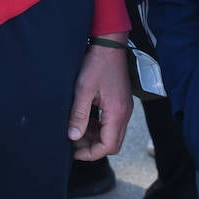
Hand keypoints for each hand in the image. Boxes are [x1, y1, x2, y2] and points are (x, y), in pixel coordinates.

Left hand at [67, 35, 130, 160]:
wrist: (110, 45)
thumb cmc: (97, 64)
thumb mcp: (83, 90)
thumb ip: (79, 115)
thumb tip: (73, 137)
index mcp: (117, 112)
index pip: (108, 146)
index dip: (91, 153)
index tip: (74, 151)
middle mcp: (125, 113)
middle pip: (113, 144)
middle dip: (93, 147)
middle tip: (75, 142)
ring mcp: (125, 108)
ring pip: (113, 135)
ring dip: (96, 137)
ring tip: (78, 131)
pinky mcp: (122, 103)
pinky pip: (113, 124)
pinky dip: (100, 127)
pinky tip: (87, 120)